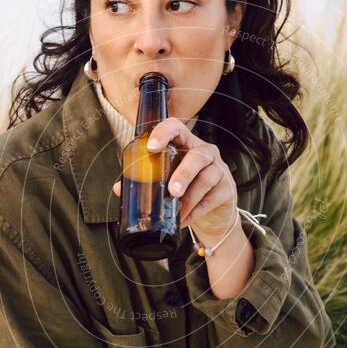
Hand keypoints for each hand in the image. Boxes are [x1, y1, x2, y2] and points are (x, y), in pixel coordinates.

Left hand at [112, 118, 237, 248]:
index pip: (177, 127)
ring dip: (190, 198)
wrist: (212, 216)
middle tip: (172, 191)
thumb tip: (119, 188)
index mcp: (187, 144)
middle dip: (183, 174)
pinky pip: (211, 199)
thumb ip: (144, 182)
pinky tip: (184, 220)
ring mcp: (220, 169)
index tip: (152, 147)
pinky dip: (196, 212)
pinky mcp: (227, 189)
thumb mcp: (166, 183)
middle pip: (197, 156)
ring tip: (177, 212)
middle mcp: (206, 152)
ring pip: (206, 179)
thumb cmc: (185, 192)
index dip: (164, 132)